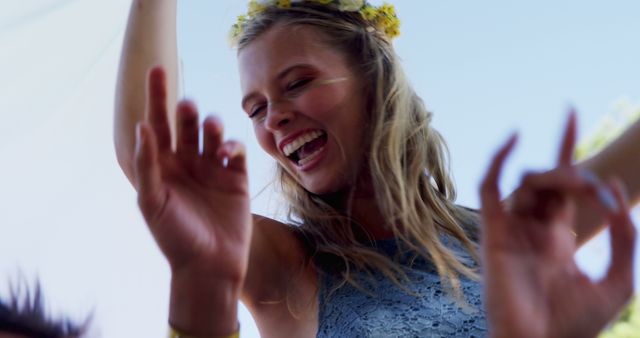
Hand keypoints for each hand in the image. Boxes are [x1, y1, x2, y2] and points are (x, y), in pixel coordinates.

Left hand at [133, 66, 251, 283]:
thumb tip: (143, 127)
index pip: (157, 124)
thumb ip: (147, 164)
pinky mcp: (236, 179)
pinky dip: (232, 145)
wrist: (209, 266)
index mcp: (163, 166)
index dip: (156, 97)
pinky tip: (226, 153)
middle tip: (186, 107)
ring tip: (210, 129)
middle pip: (185, 124)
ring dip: (211, 125)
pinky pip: (235, 151)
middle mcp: (187, 163)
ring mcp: (212, 169)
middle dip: (186, 111)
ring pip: (212, 133)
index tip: (157, 69)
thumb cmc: (174, 237)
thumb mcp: (152, 201)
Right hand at [480, 114, 635, 337]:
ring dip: (556, 173)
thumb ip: (623, 237)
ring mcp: (512, 228)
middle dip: (574, 170)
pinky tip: (516, 137)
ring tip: (579, 183)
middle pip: (550, 179)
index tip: (571, 115)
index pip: (563, 186)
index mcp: (558, 237)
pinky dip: (499, 161)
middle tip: (595, 185)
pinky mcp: (494, 231)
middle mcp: (533, 228)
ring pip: (527, 180)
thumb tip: (614, 192)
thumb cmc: (576, 326)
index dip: (567, 149)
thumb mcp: (618, 280)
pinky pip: (490, 188)